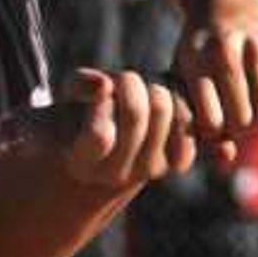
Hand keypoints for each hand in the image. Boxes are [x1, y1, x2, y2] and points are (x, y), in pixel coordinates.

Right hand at [56, 67, 196, 191]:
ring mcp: (149, 171)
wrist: (110, 150)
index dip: (101, 102)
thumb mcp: (70, 98)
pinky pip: (186, 119)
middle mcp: (116, 175)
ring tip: (140, 92)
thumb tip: (104, 85)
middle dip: (128, 83)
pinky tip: (158, 103)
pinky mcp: (176, 162)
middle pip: (136, 112)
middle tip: (122, 81)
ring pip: (163, 109)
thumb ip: (80, 86)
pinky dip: (176, 100)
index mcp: (83, 163)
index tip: (99, 91)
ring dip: (153, 87)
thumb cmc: (83, 114)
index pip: (100, 135)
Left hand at [173, 0, 257, 165]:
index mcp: (195, 60)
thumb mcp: (190, 71)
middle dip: (245, 129)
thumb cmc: (205, 40)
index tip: (221, 126)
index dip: (218, 134)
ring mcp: (256, 42)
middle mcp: (225, 50)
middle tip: (245, 121)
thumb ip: (199, 115)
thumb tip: (225, 161)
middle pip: (243, 118)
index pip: (212, 122)